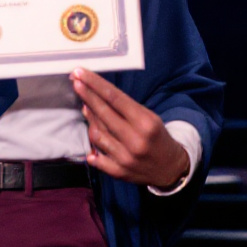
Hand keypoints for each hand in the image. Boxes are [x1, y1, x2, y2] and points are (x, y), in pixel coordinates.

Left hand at [70, 67, 189, 190]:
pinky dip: (92, 148)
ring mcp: (125, 158)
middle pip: (103, 113)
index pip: (114, 98)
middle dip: (87, 95)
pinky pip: (97, 158)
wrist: (170, 168)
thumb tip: (95, 97)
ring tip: (86, 106)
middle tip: (75, 81)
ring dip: (89, 118)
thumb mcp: (149, 117)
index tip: (81, 73)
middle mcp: (135, 140)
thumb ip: (124, 108)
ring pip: (97, 134)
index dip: (95, 84)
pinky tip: (92, 136)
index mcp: (145, 123)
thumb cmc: (156, 137)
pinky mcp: (119, 172)